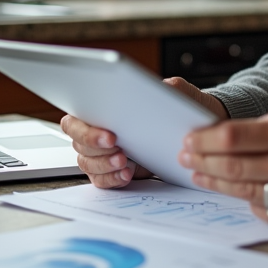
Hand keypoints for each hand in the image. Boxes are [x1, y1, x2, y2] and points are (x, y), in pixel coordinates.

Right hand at [59, 77, 227, 188]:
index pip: (76, 118)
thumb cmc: (178, 107)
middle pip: (79, 142)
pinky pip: (101, 179)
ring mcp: (101, 153)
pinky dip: (111, 179)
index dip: (87, 128)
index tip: (110, 134)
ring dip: (104, 164)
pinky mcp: (111, 171)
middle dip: (95, 146)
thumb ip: (170, 87)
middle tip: (117, 147)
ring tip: (125, 163)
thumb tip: (163, 88)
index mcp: (101, 108)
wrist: (191, 130)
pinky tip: (127, 174)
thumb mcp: (179, 92)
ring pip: (87, 162)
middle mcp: (96, 130)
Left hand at [179, 109, 267, 235]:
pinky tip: (238, 190)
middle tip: (185, 157)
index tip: (189, 140)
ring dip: (216, 182)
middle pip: (233, 165)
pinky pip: (263, 211)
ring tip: (199, 174)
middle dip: (202, 161)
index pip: (235, 136)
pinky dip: (249, 200)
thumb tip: (227, 133)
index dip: (205, 139)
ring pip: (243, 191)